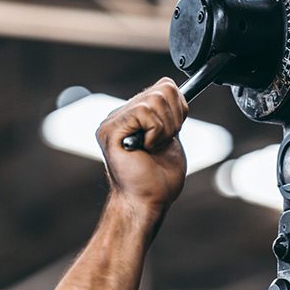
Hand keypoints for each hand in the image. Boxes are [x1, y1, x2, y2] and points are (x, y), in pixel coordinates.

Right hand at [96, 79, 187, 218]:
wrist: (147, 202)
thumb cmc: (158, 179)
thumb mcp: (170, 136)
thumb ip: (168, 112)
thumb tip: (170, 88)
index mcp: (133, 115)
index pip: (165, 86)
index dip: (179, 109)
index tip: (171, 134)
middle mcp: (119, 115)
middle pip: (164, 89)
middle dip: (174, 120)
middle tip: (161, 144)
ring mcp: (112, 122)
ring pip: (155, 99)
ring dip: (164, 129)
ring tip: (153, 147)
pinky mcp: (110, 130)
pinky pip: (144, 112)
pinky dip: (155, 133)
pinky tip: (146, 149)